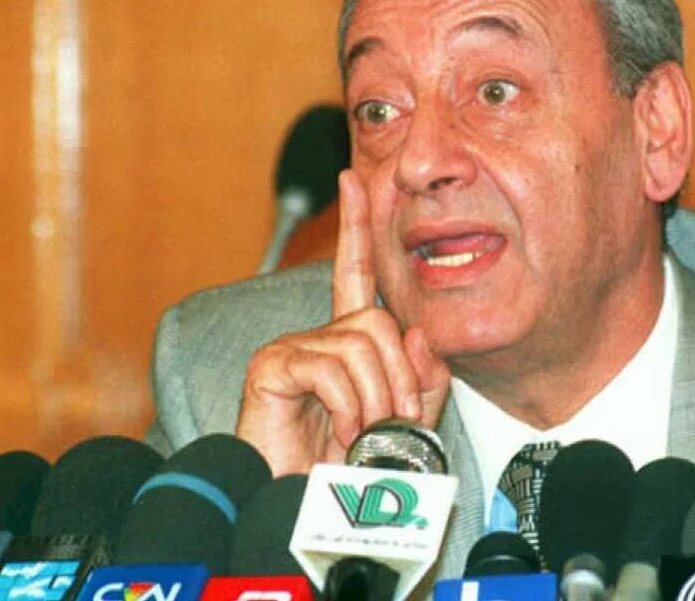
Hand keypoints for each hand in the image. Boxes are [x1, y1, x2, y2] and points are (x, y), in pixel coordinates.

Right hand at [236, 169, 449, 475]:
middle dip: (398, 379)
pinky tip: (337, 432)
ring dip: (375, 398)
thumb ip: (422, 380)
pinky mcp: (272, 365)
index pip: (357, 275)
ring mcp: (293, 349)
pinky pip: (331, 365)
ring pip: (362, 342)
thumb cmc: (347, 475)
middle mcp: (318, 339)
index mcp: (348, 346)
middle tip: (387, 424)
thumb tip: (417, 334)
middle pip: (379, 322)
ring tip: (360, 434)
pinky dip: (347, 405)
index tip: (357, 180)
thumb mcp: (404, 425)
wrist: (302, 514)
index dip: (358, 228)